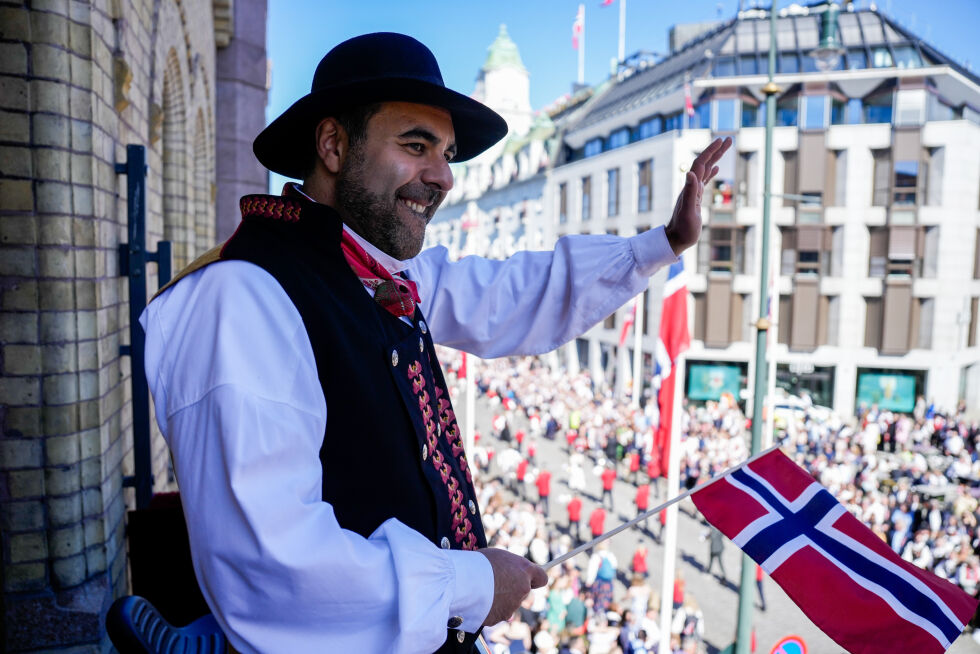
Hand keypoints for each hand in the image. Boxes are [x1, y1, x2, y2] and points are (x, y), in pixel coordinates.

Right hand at [478, 547, 547, 625]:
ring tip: (482, 590)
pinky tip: (479, 600)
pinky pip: (497, 613)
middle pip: (523, 591)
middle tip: (496, 583)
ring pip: (509, 604)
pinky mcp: (501, 616)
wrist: (463, 581)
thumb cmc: (478, 563)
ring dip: (500, 599)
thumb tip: (512, 577)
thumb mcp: (498, 557)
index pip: (542, 577)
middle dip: (513, 589)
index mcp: (524, 570)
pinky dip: (490, 609)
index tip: (529, 579)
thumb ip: (510, 568)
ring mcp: (513, 605)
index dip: (535, 579)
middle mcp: (523, 588)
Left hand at [664, 136, 732, 255]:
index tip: (721, 140)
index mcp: (690, 187)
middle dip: (716, 150)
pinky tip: (716, 169)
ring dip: (715, 158)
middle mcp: (691, 186)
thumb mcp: (688, 211)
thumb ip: (689, 192)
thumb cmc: (683, 229)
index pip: (701, 164)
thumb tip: (691, 173)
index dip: (710, 151)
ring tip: (725, 147)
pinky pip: (704, 181)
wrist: (676, 239)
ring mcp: (693, 192)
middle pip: (704, 163)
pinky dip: (710, 173)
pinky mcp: (696, 199)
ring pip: (705, 170)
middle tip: (729, 139)